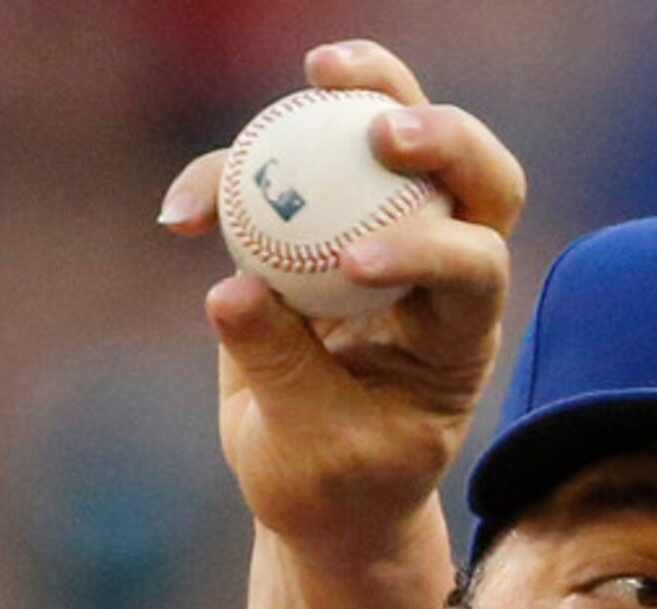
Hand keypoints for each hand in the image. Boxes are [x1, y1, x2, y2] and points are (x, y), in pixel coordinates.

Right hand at [159, 41, 527, 564]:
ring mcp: (385, 234)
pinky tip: (180, 214)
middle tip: (381, 128)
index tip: (351, 265)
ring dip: (364, 91)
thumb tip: (230, 291)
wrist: (314, 489)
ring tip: (316, 72)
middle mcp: (440, 272)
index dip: (429, 249)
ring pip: (394, 142)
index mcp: (461, 336)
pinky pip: (288, 171)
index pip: (476, 270)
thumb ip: (280, 372)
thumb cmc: (334, 487)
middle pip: (472, 179)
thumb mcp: (311, 454)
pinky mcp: (318, 222)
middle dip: (443, 137)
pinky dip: (233, 175)